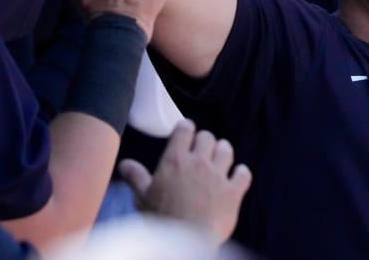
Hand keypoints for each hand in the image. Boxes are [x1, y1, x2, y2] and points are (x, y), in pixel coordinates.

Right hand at [118, 120, 251, 241]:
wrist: (185, 240)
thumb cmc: (161, 218)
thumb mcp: (143, 197)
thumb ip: (136, 177)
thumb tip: (125, 164)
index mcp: (175, 160)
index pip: (185, 129)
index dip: (186, 129)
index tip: (185, 132)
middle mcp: (199, 162)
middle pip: (207, 137)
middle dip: (204, 141)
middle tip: (200, 151)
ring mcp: (218, 176)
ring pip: (226, 150)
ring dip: (222, 152)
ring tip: (218, 159)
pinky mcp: (233, 191)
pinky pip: (243, 173)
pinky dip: (241, 173)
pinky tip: (236, 177)